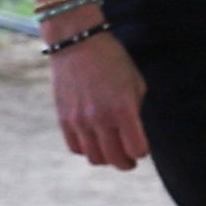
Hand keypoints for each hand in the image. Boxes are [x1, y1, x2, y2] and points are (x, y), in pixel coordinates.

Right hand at [47, 29, 147, 170]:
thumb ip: (136, 109)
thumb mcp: (135, 81)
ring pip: (95, 158)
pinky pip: (75, 148)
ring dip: (106, 159)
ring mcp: (79, 121)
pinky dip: (86, 149)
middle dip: (126, 163)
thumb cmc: (111, 59)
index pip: (137, 149)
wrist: (77, 42)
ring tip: (110, 150)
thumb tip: (134, 131)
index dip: (142, 151)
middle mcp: (100, 119)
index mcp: (123, 109)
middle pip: (115, 159)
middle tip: (129, 160)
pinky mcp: (63, 119)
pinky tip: (92, 141)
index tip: (141, 147)